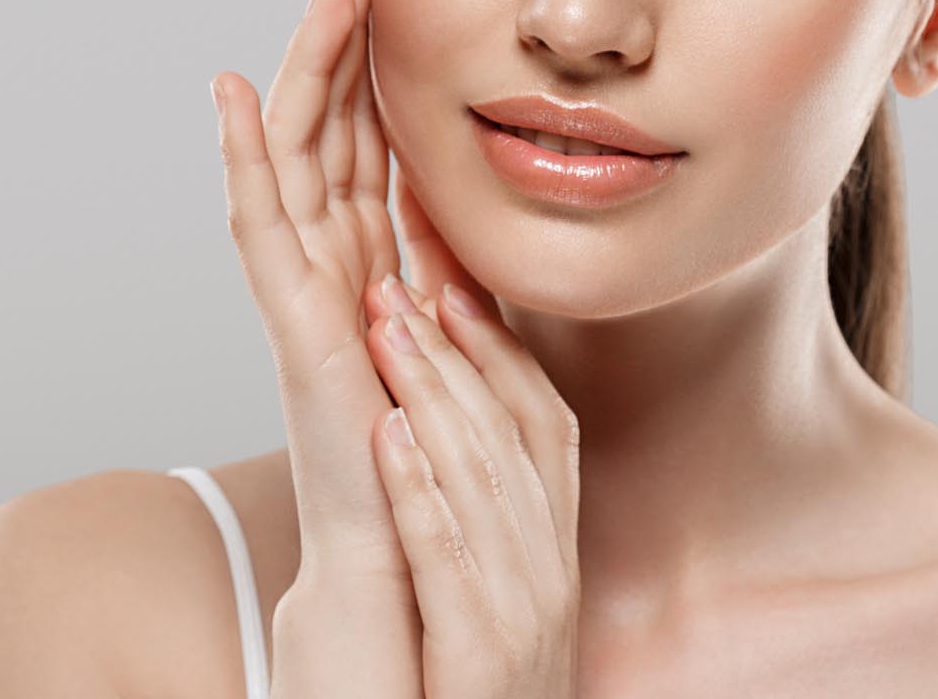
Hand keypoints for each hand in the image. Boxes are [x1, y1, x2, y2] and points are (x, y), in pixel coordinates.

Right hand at [212, 0, 422, 697]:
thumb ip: (451, 260)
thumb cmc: (434, 439)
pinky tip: (232, 92)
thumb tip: (471, 201)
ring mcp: (304, 282)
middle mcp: (330, 253)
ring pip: (294, 150)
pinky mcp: (293, 320)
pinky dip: (243, 157)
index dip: (374, 53)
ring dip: (306, 63)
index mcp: (370, 250)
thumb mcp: (458, 322)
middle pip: (326, 119)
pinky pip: (260, 224)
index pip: (365, 130)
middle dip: (340, 31)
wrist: (409, 537)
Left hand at [360, 194, 582, 698]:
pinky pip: (448, 553)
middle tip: (396, 280)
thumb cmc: (467, 673)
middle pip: (508, 428)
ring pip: (482, 472)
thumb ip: (475, 497)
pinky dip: (419, 485)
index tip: (449, 277)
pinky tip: (386, 432)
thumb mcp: (490, 574)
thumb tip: (433, 408)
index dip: (496, 342)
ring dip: (432, 390)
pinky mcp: (481, 650)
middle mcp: (550, 560)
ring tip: (383, 326)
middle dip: (451, 346)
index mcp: (555, 536)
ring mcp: (523, 604)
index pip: (540, 415)